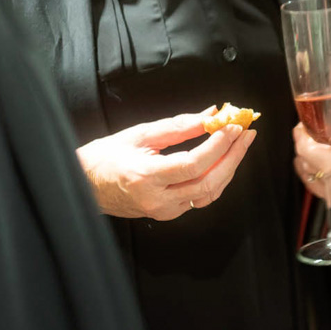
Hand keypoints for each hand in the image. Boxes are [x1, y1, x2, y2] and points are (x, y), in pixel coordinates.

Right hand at [77, 110, 256, 219]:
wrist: (84, 186)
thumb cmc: (105, 158)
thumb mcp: (140, 134)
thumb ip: (177, 126)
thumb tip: (209, 115)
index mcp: (146, 177)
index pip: (193, 164)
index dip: (217, 145)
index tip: (232, 126)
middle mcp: (158, 199)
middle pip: (208, 181)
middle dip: (233, 156)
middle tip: (245, 133)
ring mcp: (164, 210)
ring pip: (208, 193)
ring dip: (229, 167)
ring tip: (240, 143)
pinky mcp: (167, 213)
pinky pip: (200, 197)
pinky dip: (215, 178)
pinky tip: (223, 160)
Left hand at [292, 67, 330, 205]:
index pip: (319, 158)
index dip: (303, 142)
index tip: (302, 128)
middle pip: (310, 163)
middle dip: (304, 144)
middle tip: (309, 131)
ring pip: (308, 172)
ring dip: (307, 156)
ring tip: (319, 143)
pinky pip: (310, 181)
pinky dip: (309, 167)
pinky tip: (320, 157)